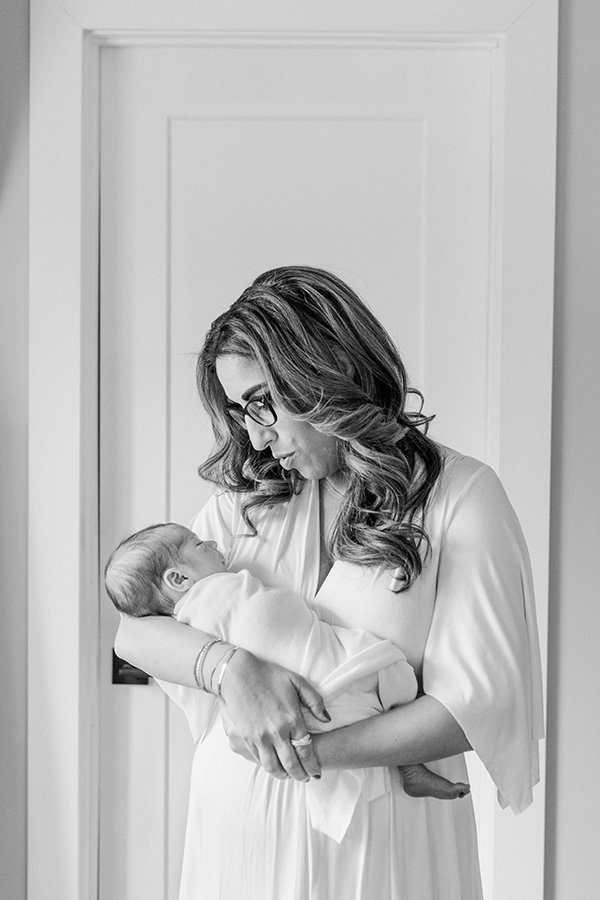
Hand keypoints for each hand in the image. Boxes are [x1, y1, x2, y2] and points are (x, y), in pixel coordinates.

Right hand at [218, 649, 328, 781]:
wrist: (237, 674)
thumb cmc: (268, 675)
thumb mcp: (296, 681)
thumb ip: (315, 700)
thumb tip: (327, 719)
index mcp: (291, 719)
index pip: (305, 751)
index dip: (312, 766)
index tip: (316, 773)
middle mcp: (276, 732)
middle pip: (290, 765)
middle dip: (300, 776)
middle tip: (305, 779)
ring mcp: (259, 737)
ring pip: (272, 767)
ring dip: (283, 775)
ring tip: (288, 775)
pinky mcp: (245, 738)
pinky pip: (257, 759)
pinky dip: (267, 766)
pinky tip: (272, 764)